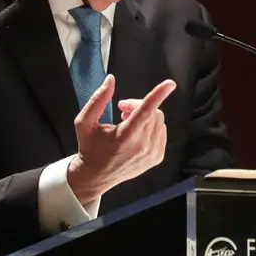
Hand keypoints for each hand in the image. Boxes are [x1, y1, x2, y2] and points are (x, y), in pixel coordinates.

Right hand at [67, 74, 175, 204]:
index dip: (158, 95)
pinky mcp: (157, 157)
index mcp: (124, 137)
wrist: (95, 176)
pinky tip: (137, 131)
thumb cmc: (89, 147)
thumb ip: (98, 99)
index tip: (170, 84)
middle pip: (152, 112)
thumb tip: (111, 79)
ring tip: (127, 120)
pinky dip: (151, 126)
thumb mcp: (85, 122)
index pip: (145, 111)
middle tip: (122, 109)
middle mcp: (142, 146)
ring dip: (146, 115)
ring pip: (159, 120)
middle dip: (138, 105)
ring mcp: (152, 154)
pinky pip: (161, 131)